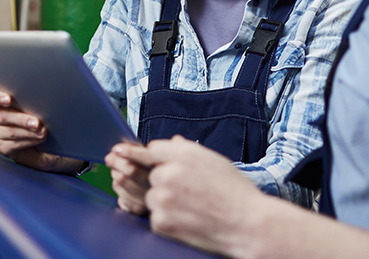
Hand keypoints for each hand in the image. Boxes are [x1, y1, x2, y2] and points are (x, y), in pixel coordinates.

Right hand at [0, 87, 83, 172]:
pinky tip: (39, 139)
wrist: (47, 146)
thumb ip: (35, 101)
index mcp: (2, 102)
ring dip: (28, 131)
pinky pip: (12, 145)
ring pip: (10, 131)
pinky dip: (28, 141)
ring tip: (43, 131)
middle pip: (2, 115)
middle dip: (21, 118)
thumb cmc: (43, 121)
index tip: (9, 99)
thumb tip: (46, 97)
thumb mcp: (39, 108)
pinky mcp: (3, 147)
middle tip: (37, 122)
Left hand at [111, 136, 263, 253]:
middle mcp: (169, 173)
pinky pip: (155, 217)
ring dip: (165, 202)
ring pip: (151, 196)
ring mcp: (163, 198)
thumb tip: (173, 143)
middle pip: (151, 174)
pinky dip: (168, 220)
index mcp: (183, 154)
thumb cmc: (236, 193)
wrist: (247, 225)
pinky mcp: (160, 221)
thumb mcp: (215, 161)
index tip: (121, 153)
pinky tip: (189, 220)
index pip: (152, 149)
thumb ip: (189, 151)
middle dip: (163, 182)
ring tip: (193, 207)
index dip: (147, 155)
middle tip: (188, 193)